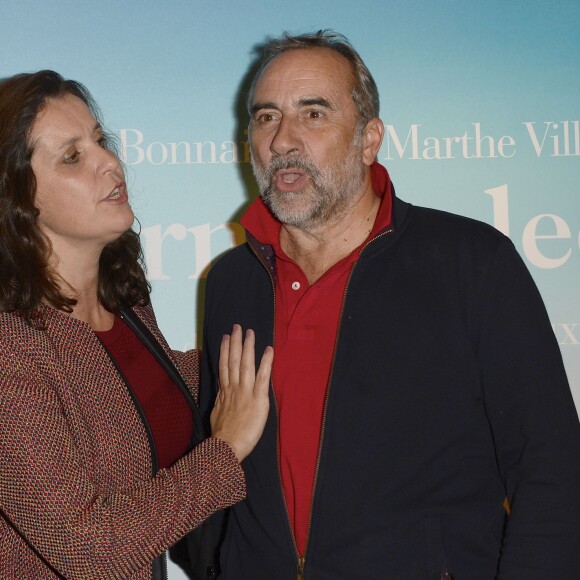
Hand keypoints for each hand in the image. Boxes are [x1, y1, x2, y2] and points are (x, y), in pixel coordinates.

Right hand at [210, 324, 272, 461]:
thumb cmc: (222, 436)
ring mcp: (245, 392)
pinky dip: (266, 362)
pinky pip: (263, 377)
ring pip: (246, 364)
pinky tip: (269, 350)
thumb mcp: (216, 414)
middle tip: (237, 327)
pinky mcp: (258, 398)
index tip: (225, 338)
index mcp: (224, 392)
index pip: (224, 366)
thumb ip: (221, 401)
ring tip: (249, 332)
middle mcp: (233, 388)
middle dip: (235, 342)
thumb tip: (221, 394)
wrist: (227, 447)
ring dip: (248, 346)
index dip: (225, 351)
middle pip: (233, 360)